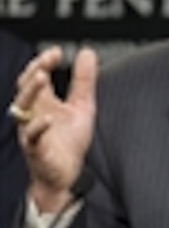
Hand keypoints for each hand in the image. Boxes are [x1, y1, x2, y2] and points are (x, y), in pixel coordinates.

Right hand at [12, 46, 97, 211]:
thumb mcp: (82, 106)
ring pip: (22, 108)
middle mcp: (33, 113)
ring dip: (30, 91)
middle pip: (25, 87)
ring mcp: (31, 131)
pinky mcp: (36, 150)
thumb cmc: (68, 143)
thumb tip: (87, 53)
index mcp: (43, 101)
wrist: (66, 175)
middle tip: (46, 60)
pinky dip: (38, 127)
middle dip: (34, 71)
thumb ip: (84, 81)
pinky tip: (46, 119)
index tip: (57, 52)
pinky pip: (31, 138)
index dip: (44, 61)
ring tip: (41, 77)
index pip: (36, 75)